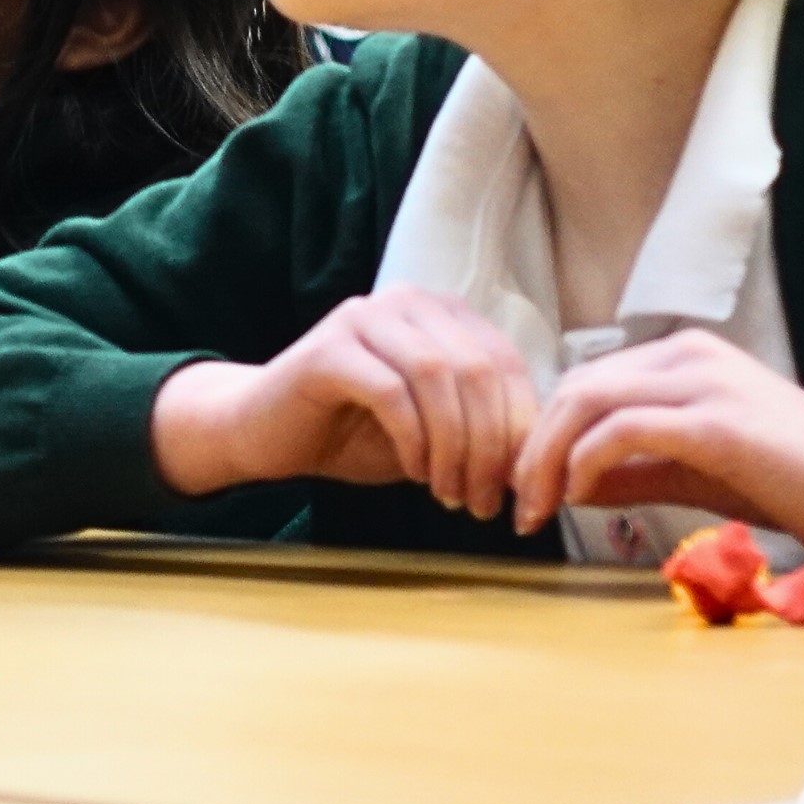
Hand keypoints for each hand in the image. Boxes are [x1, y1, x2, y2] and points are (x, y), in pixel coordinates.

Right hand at [147, 288, 538, 516]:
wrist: (264, 433)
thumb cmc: (354, 434)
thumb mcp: (432, 434)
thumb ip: (479, 434)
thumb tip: (539, 469)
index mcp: (441, 313)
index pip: (506, 364)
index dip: (521, 429)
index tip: (519, 490)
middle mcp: (406, 301)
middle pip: (477, 371)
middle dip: (490, 447)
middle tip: (484, 502)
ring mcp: (364, 318)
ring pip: (438, 378)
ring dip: (455, 448)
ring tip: (450, 494)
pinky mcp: (329, 349)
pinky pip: (391, 392)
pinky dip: (414, 440)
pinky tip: (414, 473)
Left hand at [510, 327, 803, 553]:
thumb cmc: (790, 481)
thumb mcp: (696, 470)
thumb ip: (634, 470)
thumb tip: (570, 484)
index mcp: (684, 354)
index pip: (587, 379)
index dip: (545, 430)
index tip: (526, 484)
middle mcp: (687, 352)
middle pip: (577, 385)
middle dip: (534, 445)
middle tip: (517, 502)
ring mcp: (702, 381)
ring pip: (588, 401)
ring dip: (548, 457)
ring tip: (536, 505)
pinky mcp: (714, 420)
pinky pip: (623, 429)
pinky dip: (585, 461)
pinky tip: (578, 496)